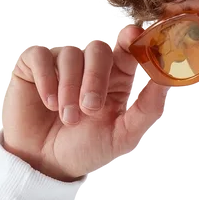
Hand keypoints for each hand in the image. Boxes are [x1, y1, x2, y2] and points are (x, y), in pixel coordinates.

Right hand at [0, 26, 169, 180]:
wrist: (48, 163)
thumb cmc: (87, 149)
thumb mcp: (124, 135)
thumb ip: (147, 109)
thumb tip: (165, 81)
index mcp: (117, 79)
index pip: (128, 50)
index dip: (132, 40)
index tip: (133, 36)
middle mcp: (91, 67)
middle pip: (99, 50)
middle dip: (96, 79)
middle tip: (90, 109)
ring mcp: (62, 64)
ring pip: (71, 54)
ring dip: (70, 90)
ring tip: (68, 118)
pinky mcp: (33, 65)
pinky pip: (41, 56)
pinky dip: (47, 82)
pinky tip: (50, 104)